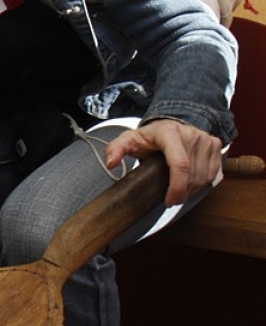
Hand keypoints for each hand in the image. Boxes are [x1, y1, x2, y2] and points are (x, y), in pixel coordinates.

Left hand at [104, 119, 223, 206]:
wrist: (170, 124)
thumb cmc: (149, 136)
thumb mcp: (128, 140)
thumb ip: (116, 149)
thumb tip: (110, 163)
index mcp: (169, 133)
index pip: (180, 165)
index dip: (177, 187)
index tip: (169, 201)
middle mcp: (191, 134)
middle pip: (192, 175)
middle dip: (182, 193)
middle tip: (171, 200)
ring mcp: (206, 139)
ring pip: (204, 176)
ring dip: (193, 190)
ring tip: (179, 192)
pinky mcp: (215, 145)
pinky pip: (213, 173)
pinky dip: (203, 183)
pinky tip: (191, 183)